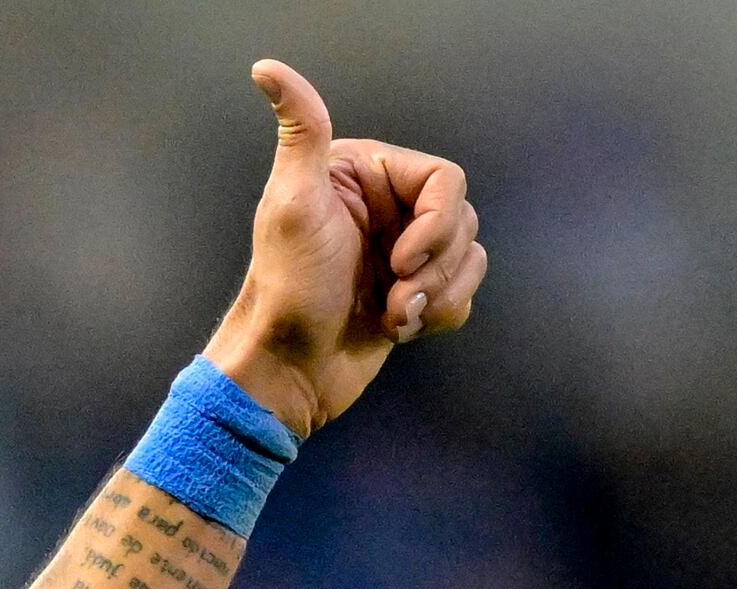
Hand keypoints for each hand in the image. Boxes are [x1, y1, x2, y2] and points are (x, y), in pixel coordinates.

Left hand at [204, 59, 484, 435]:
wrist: (288, 371)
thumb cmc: (288, 290)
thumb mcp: (293, 203)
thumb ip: (302, 131)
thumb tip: (267, 69)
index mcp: (365, 176)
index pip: (445, 180)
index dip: (437, 224)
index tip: (401, 260)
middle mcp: (387, 208)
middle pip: (462, 219)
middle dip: (435, 266)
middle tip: (392, 292)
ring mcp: (402, 253)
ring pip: (469, 257)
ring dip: (437, 295)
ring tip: (391, 314)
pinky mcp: (412, 295)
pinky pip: (462, 293)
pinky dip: (438, 315)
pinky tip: (396, 328)